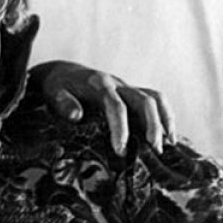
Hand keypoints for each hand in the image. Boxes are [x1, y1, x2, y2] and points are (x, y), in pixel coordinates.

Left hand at [30, 60, 175, 155]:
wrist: (64, 73)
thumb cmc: (57, 86)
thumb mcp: (53, 93)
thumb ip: (63, 103)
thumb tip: (77, 116)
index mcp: (98, 84)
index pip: (115, 105)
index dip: (120, 127)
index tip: (120, 149)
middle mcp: (117, 84)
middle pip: (143, 100)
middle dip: (151, 125)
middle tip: (153, 149)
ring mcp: (127, 88)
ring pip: (154, 99)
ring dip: (164, 121)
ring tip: (167, 145)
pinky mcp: (132, 94)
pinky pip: (155, 100)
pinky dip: (166, 116)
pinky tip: (170, 137)